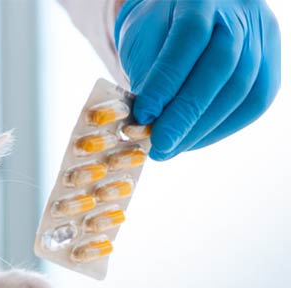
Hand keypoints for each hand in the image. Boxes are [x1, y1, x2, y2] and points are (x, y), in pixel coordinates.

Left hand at [115, 0, 280, 160]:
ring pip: (244, 88)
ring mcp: (262, 36)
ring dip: (203, 128)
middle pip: (222, 66)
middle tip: (158, 145)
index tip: (142, 116)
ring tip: (169, 148)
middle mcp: (240, 12)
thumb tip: (146, 123)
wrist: (188, 17)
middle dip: (187, 114)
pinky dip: (220, 128)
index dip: (166, 81)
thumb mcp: (143, 40)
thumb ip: (146, 74)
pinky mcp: (272, 62)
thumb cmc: (159, 30)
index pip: (189, 37)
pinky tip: (193, 141)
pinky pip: (254, 102)